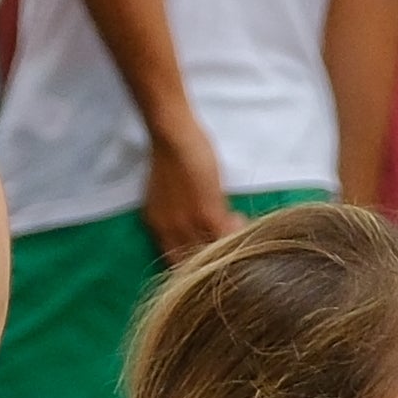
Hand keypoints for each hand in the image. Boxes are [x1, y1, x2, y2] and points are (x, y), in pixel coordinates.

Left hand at [139, 128, 236, 261]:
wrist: (172, 136)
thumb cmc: (170, 156)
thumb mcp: (167, 195)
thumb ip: (179, 213)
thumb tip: (198, 222)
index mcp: (157, 225)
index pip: (176, 260)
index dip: (197, 257)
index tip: (210, 245)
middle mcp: (170, 231)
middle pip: (195, 261)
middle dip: (215, 254)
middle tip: (229, 240)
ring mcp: (189, 225)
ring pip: (214, 250)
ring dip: (230, 241)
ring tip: (237, 225)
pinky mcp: (208, 215)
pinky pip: (227, 236)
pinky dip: (237, 230)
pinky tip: (241, 217)